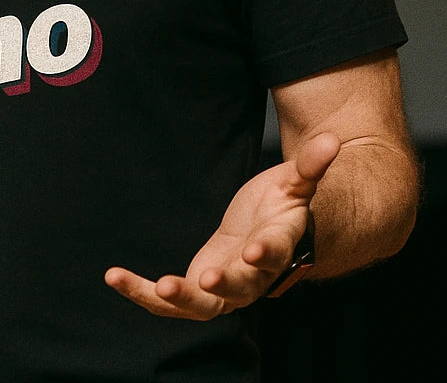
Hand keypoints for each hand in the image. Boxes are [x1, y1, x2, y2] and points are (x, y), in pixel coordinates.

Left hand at [105, 132, 340, 319]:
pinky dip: (144, 293)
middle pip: (240, 288)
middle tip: (204, 279)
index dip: (265, 254)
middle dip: (222, 285)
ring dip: (175, 298)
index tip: (253, 250)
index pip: (274, 253)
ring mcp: (227, 287)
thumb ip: (310, 166)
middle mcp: (254, 276)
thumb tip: (332, 139)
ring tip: (147, 284)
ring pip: (203, 305)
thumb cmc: (285, 207)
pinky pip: (171, 300)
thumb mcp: (296, 183)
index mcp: (278, 246)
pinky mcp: (201, 289)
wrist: (276, 236)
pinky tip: (114, 277)